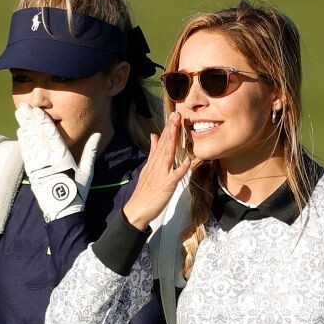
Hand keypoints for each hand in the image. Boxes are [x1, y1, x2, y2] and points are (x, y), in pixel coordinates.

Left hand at [16, 104, 100, 222]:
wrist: (62, 211)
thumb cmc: (77, 191)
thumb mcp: (87, 171)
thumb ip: (90, 151)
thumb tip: (98, 135)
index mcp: (63, 158)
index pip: (52, 136)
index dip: (43, 122)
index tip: (37, 110)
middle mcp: (49, 161)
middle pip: (37, 136)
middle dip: (30, 120)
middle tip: (23, 107)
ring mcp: (38, 166)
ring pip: (30, 142)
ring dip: (24, 127)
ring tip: (20, 113)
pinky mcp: (32, 172)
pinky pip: (26, 153)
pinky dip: (23, 141)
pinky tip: (20, 131)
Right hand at [122, 111, 193, 229]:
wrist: (137, 209)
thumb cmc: (145, 190)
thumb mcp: (148, 167)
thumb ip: (153, 152)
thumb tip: (154, 135)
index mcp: (154, 161)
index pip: (162, 141)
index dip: (168, 128)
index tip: (174, 115)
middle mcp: (157, 165)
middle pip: (165, 144)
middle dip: (171, 129)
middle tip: (177, 114)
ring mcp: (161, 174)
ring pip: (168, 155)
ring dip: (173, 141)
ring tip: (178, 128)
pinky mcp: (166, 186)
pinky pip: (174, 177)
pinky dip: (180, 169)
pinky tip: (186, 162)